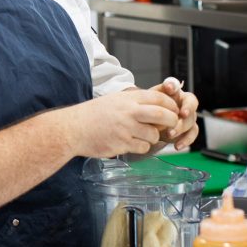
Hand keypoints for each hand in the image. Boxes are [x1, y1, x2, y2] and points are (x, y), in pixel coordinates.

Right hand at [58, 88, 179, 157]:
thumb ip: (134, 101)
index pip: (159, 98)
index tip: (174, 110)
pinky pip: (142, 147)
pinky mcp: (121, 144)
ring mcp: (125, 129)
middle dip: (172, 121)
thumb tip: (157, 105)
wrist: (73, 129)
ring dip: (154, 138)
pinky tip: (132, 143)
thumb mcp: (114, 100)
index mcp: (128, 99)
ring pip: (154, 135)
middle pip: (162, 115)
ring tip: (144, 136)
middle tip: (172, 125)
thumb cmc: (93, 115)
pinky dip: (142, 147)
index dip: (171, 105)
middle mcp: (128, 112)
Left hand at [151, 77, 199, 150]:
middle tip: (176, 118)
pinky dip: (186, 141)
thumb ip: (161, 92)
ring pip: (191, 122)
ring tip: (169, 134)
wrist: (148, 122)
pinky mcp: (187, 130)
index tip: (172, 93)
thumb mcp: (151, 98)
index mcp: (177, 94)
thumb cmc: (151, 107)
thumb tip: (169, 85)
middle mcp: (185, 104)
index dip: (179, 91)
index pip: (183, 91)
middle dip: (185, 113)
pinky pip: (191, 134)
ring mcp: (188, 117)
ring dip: (181, 128)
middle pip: (191, 107)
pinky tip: (177, 146)